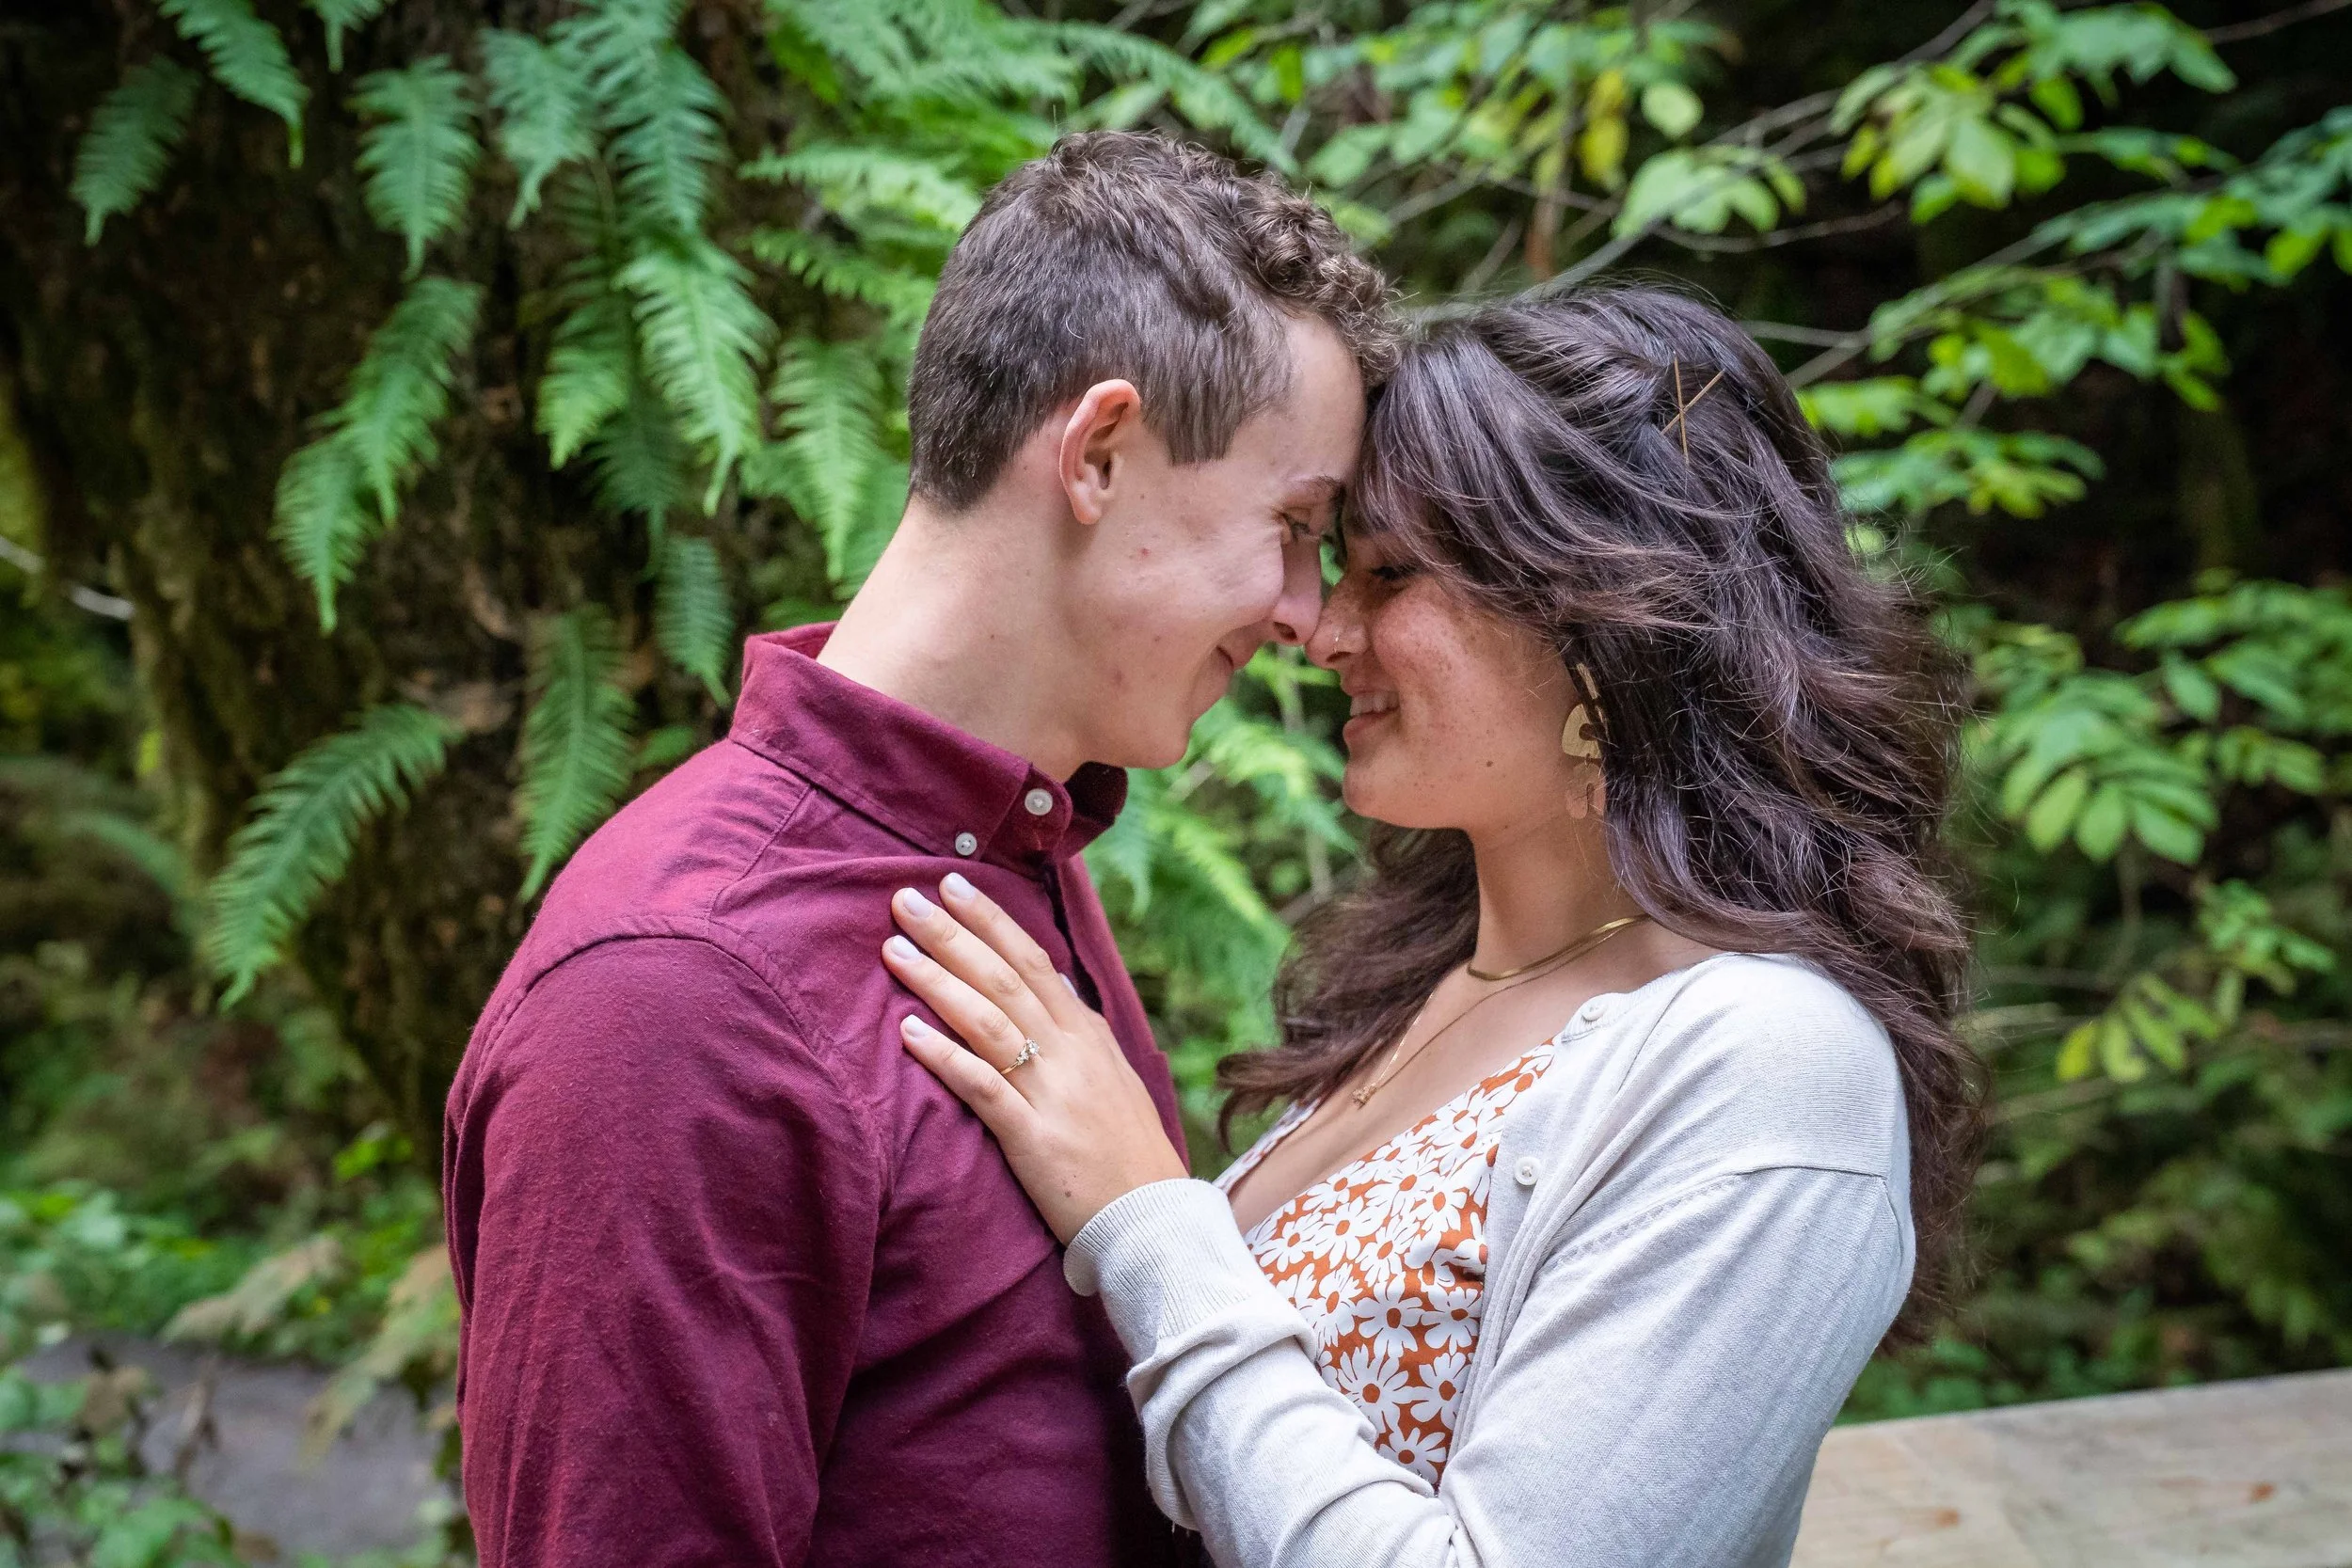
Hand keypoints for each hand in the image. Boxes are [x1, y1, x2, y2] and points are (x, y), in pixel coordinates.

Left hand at [883, 874, 1187, 1242]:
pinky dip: (944, 1056)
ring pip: (988, 1021)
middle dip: (952, 934)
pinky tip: (908, 1033)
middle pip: (1004, 978)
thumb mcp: (1114, 1078)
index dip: (992, 921)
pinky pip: (982, 1087)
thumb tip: (1056, 986)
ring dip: (937, 981)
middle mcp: (1071, 1053)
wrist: (1154, 1221)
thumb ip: (1081, 1033)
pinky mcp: (1032, 1137)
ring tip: (894, 950)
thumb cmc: (1128, 1154)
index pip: (1035, 960)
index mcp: (1089, 1035)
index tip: (953, 885)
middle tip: (905, 899)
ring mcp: (1053, 1092)